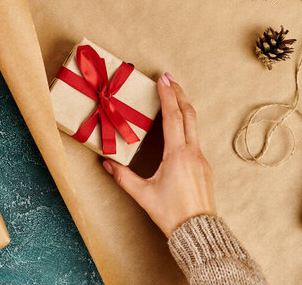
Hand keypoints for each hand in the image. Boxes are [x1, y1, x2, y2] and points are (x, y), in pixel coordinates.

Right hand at [102, 73, 216, 236]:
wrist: (198, 231)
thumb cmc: (171, 213)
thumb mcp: (142, 194)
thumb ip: (123, 176)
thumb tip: (106, 163)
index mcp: (178, 155)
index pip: (173, 117)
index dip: (168, 96)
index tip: (163, 80)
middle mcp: (192, 153)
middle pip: (189, 115)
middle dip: (179, 94)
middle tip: (169, 78)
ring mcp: (201, 159)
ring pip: (194, 126)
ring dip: (184, 107)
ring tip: (174, 96)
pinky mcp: (203, 167)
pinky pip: (195, 138)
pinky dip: (186, 124)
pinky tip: (178, 125)